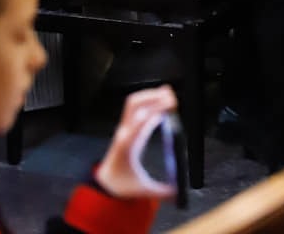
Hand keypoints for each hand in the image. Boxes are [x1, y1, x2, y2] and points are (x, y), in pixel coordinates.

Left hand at [95, 85, 177, 199]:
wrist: (105, 182)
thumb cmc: (121, 184)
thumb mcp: (142, 189)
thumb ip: (162, 192)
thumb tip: (178, 191)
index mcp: (127, 145)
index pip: (139, 123)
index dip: (154, 111)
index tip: (169, 106)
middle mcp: (124, 132)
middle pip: (134, 105)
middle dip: (152, 97)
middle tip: (171, 96)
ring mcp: (124, 127)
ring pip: (134, 102)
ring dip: (150, 95)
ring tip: (167, 93)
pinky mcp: (127, 125)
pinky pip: (135, 107)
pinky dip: (148, 99)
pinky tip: (159, 99)